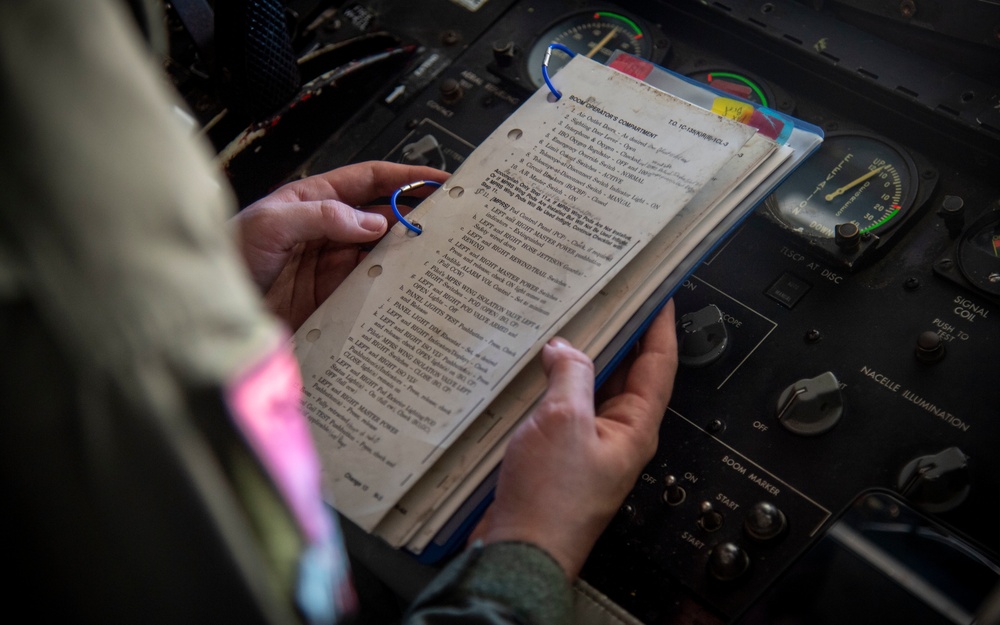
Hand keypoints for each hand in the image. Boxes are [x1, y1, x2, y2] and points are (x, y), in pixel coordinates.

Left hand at [233, 161, 448, 329]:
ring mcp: (329, 264)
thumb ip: (322, 217)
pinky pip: (368, 286)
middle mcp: (325, 229)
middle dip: (414, 214)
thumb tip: (372, 222)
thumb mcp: (270, 224)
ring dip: (405, 251)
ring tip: (436, 252)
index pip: (368, 180)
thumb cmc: (226, 257)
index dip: (405, 176)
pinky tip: (407, 284)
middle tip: (449, 219)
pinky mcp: (330, 297)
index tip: (438, 179)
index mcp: (312, 199)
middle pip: (381, 216)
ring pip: (379, 252)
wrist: (207, 311)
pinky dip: (389, 284)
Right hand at [469, 300, 677, 578]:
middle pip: (623, 373)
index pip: (659, 365)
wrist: (520, 550)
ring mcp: (585, 444)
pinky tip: (531, 369)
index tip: (659, 295)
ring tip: (563, 323)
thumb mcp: (564, 421)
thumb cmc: (551, 501)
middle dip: (614, 335)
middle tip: (604, 297)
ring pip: (587, 389)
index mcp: (634, 428)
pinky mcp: (557, 454)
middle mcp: (615, 435)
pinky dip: (549, 385)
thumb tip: (565, 349)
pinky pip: (560, 409)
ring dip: (576, 359)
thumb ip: (570, 376)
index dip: (661, 327)